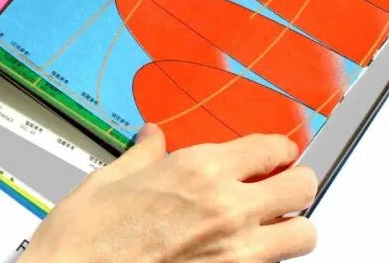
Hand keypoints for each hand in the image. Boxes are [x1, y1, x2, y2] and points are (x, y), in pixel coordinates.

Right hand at [22, 125, 317, 262]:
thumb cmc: (83, 238)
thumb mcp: (109, 182)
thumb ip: (143, 156)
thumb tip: (153, 138)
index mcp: (198, 170)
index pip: (271, 148)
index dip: (276, 149)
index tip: (272, 153)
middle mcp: (226, 209)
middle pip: (302, 187)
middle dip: (295, 183)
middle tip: (279, 184)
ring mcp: (235, 253)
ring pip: (304, 234)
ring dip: (292, 226)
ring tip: (270, 223)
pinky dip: (267, 258)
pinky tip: (241, 251)